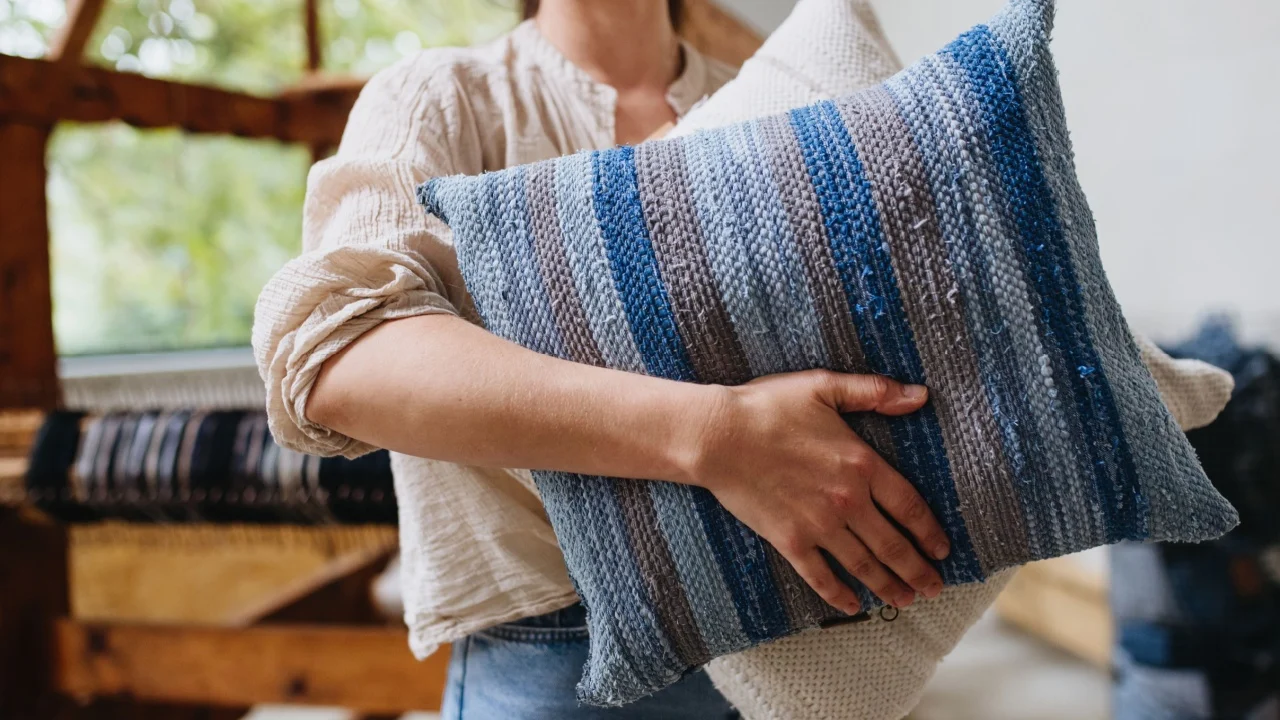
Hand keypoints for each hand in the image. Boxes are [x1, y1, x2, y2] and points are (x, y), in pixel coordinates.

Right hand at [678, 370, 949, 614]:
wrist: (718, 436)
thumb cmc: (768, 407)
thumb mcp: (824, 387)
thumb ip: (874, 392)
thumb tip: (920, 395)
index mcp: (861, 464)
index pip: (909, 506)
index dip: (930, 531)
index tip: (943, 549)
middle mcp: (847, 501)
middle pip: (893, 544)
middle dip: (918, 570)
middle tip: (934, 587)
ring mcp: (818, 525)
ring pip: (864, 565)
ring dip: (889, 586)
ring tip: (906, 600)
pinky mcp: (789, 540)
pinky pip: (820, 576)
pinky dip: (838, 595)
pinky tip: (852, 605)